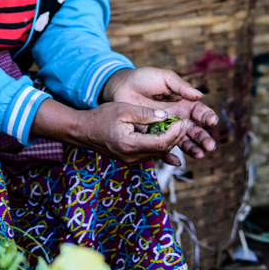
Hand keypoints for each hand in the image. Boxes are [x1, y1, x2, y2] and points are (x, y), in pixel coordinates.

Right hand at [70, 102, 189, 165]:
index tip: (182, 121)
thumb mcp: (122, 109)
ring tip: (178, 127)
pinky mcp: (131, 159)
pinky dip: (160, 144)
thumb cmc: (100, 117)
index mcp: (130, 144)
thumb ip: (145, 113)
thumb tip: (166, 116)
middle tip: (185, 123)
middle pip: (162, 150)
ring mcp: (131, 160)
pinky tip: (165, 134)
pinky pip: (151, 153)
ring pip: (159, 153)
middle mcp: (132, 157)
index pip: (161, 142)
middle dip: (176, 137)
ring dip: (170, 141)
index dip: (175, 133)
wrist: (82, 130)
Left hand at [101, 67, 218, 157]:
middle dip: (204, 139)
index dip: (208, 118)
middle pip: (196, 131)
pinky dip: (168, 155)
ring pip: (183, 141)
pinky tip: (175, 160)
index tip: (211, 122)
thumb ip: (181, 86)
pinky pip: (162, 147)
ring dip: (192, 149)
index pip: (201, 113)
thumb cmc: (145, 78)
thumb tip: (200, 95)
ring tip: (199, 154)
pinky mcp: (153, 135)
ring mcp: (167, 128)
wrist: (122, 86)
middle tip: (209, 146)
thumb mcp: (165, 78)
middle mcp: (180, 118)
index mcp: (186, 104)